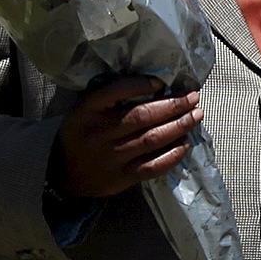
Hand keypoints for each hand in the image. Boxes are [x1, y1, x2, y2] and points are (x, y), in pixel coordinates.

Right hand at [54, 76, 199, 199]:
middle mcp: (100, 133)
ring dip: (179, 126)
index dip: (142, 84)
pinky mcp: (122, 178)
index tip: (162, 81)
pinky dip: (172, 155)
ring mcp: (112, 157)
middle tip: (193, 97)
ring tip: (196, 115)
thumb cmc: (81, 134)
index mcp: (88, 111)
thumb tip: (154, 85)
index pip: (116, 91)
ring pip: (152, 139)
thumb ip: (109, 98)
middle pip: (142, 116)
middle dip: (173, 105)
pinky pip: (153, 166)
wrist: (64, 175)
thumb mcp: (84, 110)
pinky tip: (186, 144)